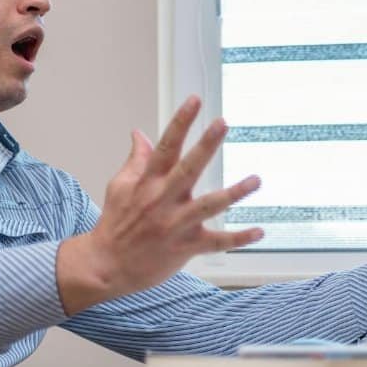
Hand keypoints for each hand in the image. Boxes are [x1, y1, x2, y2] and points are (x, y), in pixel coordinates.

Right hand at [56, 96, 262, 314]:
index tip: (195, 100)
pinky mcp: (185, 247)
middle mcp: (162, 200)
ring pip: (207, 206)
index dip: (180, 122)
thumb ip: (136, 160)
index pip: (165, 146)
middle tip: (223, 123)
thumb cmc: (115, 223)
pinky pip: (216, 242)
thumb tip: (139, 133)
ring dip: (234, 193)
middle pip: (187, 169)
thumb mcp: (120, 186)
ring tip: (256, 180)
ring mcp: (175, 225)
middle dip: (206, 145)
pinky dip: (238, 238)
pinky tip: (259, 231)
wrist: (107, 266)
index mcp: (147, 182)